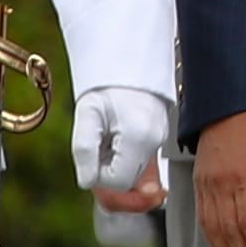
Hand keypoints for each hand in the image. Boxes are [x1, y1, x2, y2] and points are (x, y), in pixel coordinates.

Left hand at [74, 84, 170, 207]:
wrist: (128, 63)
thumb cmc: (106, 87)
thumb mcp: (86, 115)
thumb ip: (83, 151)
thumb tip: (87, 182)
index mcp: (138, 137)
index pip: (119, 182)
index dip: (99, 175)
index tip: (92, 152)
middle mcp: (155, 142)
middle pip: (130, 181)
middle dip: (109, 170)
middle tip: (99, 145)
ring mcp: (161, 140)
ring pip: (136, 172)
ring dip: (117, 163)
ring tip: (108, 137)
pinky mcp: (161, 138)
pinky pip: (142, 161)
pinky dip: (127, 156)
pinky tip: (118, 137)